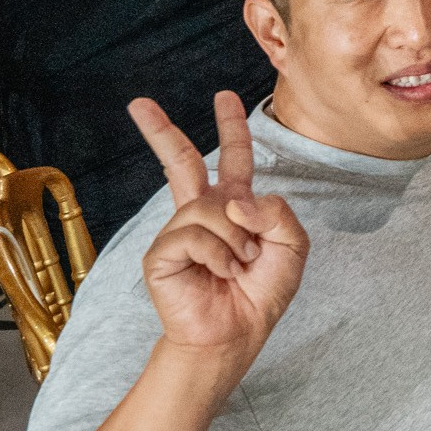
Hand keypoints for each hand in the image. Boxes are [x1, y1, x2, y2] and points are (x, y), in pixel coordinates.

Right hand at [129, 93, 308, 372]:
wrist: (237, 334)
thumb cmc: (261, 292)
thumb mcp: (291, 246)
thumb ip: (278, 213)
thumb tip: (237, 200)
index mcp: (234, 207)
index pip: (233, 159)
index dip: (231, 128)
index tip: (223, 97)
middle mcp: (202, 213)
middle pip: (179, 162)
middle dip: (160, 130)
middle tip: (138, 103)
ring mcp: (177, 232)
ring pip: (211, 209)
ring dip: (237, 240)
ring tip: (240, 265)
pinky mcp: (161, 254)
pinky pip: (194, 235)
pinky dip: (218, 254)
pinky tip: (220, 273)